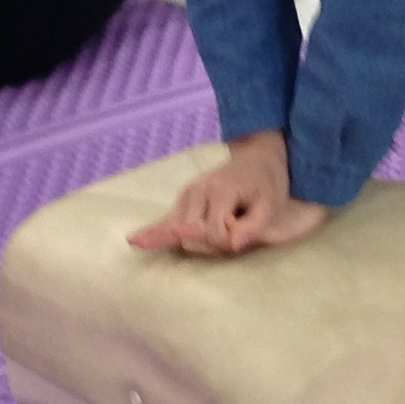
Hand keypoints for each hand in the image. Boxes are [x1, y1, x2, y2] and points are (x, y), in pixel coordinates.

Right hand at [127, 132, 329, 257]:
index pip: (213, 232)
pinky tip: (134, 240)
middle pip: (192, 236)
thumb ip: (253, 227)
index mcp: (219, 190)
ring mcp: (186, 194)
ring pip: (180, 233)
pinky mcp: (182, 200)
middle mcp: (196, 191)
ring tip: (222, 230)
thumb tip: (233, 245)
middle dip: (213, 244)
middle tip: (237, 231)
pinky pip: (165, 221)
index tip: (246, 228)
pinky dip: (154, 233)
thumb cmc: (267, 183)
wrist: (257, 158)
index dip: (231, 240)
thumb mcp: (270, 205)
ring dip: (199, 242)